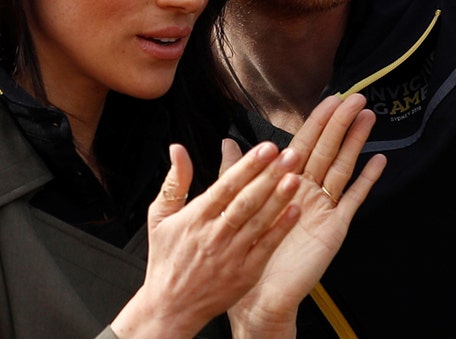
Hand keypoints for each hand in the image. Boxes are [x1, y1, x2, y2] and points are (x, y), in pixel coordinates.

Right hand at [111, 142, 302, 338]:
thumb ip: (175, 181)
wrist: (170, 307)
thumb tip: (178, 149)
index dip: (248, 166)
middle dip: (269, 175)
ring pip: (258, 221)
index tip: (266, 148)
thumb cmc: (167, 261)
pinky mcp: (245, 273)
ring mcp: (231, 255)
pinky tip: (295, 212)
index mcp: (195, 218)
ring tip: (296, 177)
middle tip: (289, 155)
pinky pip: (266, 248)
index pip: (226, 186)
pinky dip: (280, 229)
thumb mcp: (160, 217)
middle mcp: (214, 235)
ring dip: (279, 198)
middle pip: (246, 200)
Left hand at [226, 95, 386, 337]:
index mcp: (286, 183)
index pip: (305, 143)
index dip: (318, 120)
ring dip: (355, 142)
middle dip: (341, 122)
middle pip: (328, 149)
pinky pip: (353, 199)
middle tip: (355, 98)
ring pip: (342, 167)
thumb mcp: (237, 205)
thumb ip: (237, 172)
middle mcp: (308, 191)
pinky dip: (366, 180)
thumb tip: (228, 142)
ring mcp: (323, 207)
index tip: (331, 99)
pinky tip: (378, 161)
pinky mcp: (334, 226)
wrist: (259, 295)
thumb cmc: (248, 251)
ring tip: (368, 117)